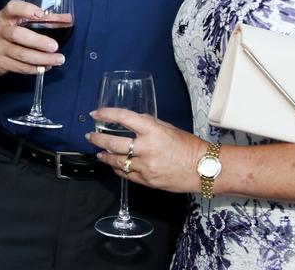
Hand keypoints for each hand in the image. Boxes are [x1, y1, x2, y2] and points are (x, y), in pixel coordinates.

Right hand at [0, 0, 65, 82]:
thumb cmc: (7, 33)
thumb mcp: (18, 22)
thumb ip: (42, 20)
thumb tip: (67, 18)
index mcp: (4, 17)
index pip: (12, 8)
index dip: (26, 9)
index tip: (41, 14)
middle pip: (17, 35)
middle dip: (38, 41)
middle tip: (54, 46)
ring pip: (21, 54)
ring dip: (41, 58)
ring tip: (58, 59)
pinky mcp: (0, 63)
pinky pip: (20, 67)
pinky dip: (35, 68)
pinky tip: (46, 66)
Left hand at [86, 107, 208, 193]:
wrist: (204, 169)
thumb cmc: (189, 146)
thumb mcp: (168, 128)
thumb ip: (149, 123)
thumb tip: (134, 120)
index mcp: (152, 130)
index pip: (123, 117)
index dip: (106, 114)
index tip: (95, 113)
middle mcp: (146, 148)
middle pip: (113, 142)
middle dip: (97, 139)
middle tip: (90, 136)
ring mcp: (145, 166)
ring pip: (116, 161)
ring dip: (105, 157)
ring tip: (100, 153)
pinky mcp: (147, 180)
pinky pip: (126, 175)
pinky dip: (118, 169)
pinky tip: (115, 166)